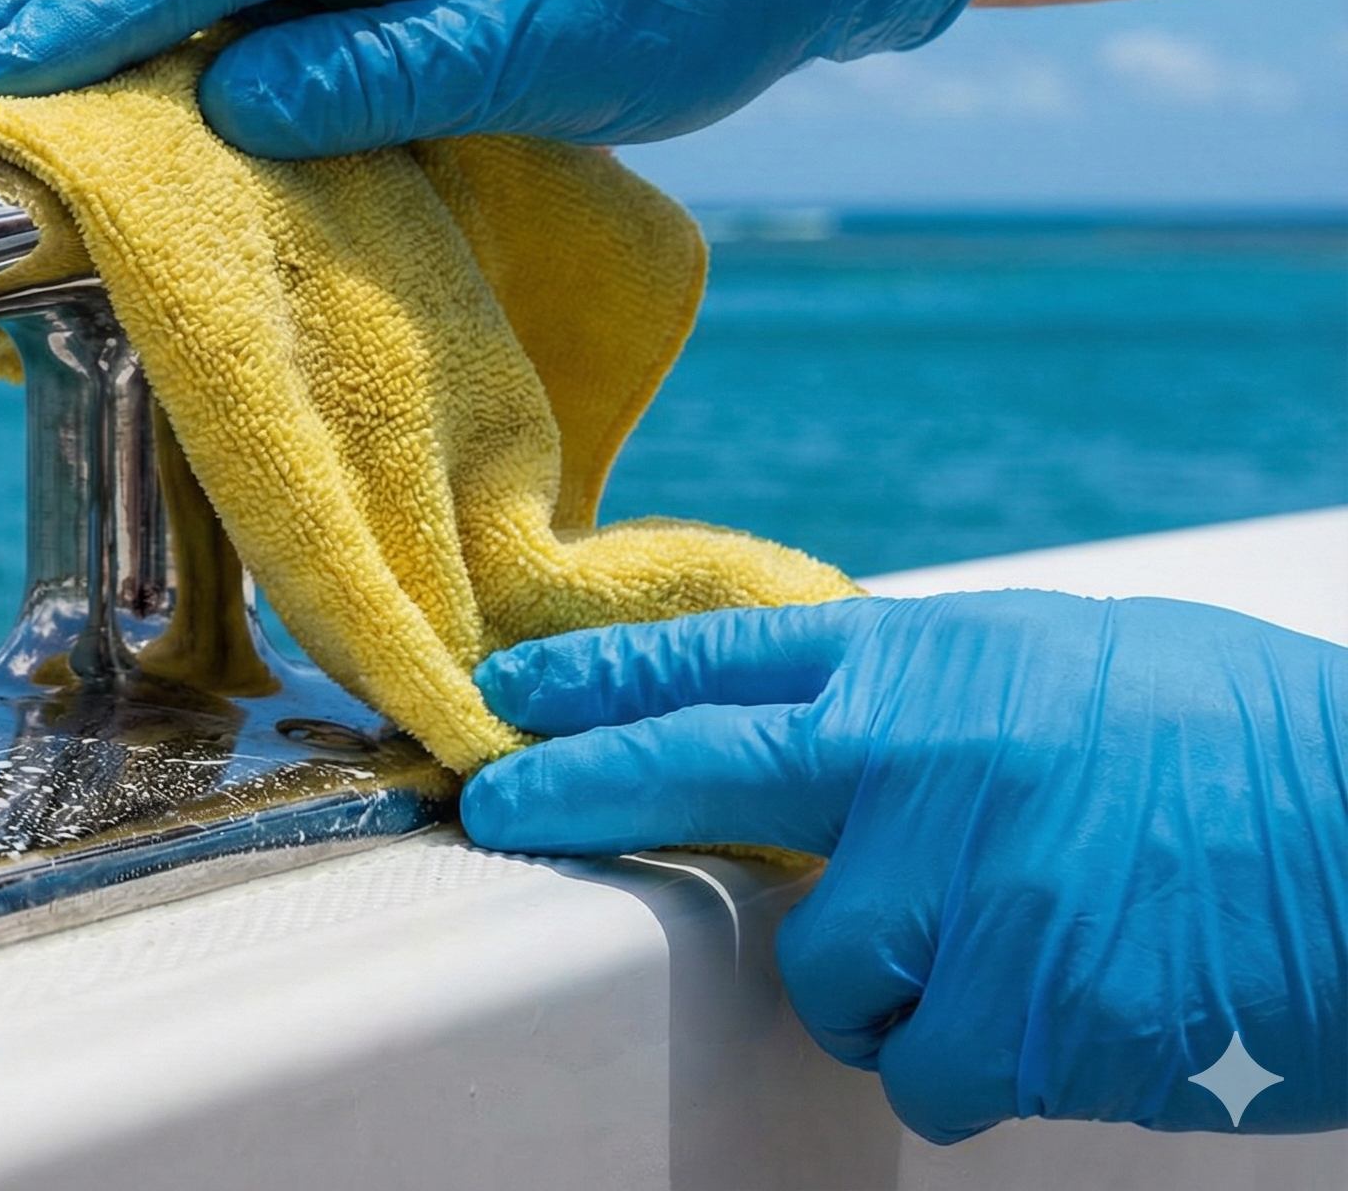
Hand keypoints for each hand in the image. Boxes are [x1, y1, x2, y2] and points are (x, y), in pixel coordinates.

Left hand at [461, 592, 1347, 1141]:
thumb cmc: (1239, 746)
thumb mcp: (1060, 666)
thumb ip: (923, 695)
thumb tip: (809, 720)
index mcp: (935, 667)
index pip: (719, 661)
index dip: (596, 679)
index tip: (506, 694)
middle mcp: (923, 769)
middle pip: (690, 773)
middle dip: (572, 792)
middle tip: (494, 807)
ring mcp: (966, 898)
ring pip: (829, 979)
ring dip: (890, 988)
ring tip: (1015, 945)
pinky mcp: (1022, 1022)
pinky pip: (934, 1072)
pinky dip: (980, 1060)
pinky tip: (1069, 1010)